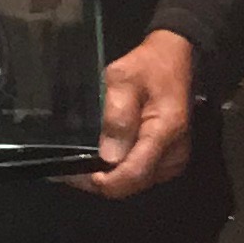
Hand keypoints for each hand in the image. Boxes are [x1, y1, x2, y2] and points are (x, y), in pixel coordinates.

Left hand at [64, 29, 197, 199]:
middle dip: (100, 181)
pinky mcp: (169, 160)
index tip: (75, 174)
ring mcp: (173, 160)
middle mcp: (174, 154)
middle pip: (132, 185)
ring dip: (108, 177)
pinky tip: (101, 160)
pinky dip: (119, 171)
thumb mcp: (123, 79)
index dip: (103, 181)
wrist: (174, 58)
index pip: (133, 174)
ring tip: (81, 164)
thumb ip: (117, 116)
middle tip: (70, 169)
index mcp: (165, 133)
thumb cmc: (148, 65)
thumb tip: (108, 156)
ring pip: (134, 183)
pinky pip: (140, 174)